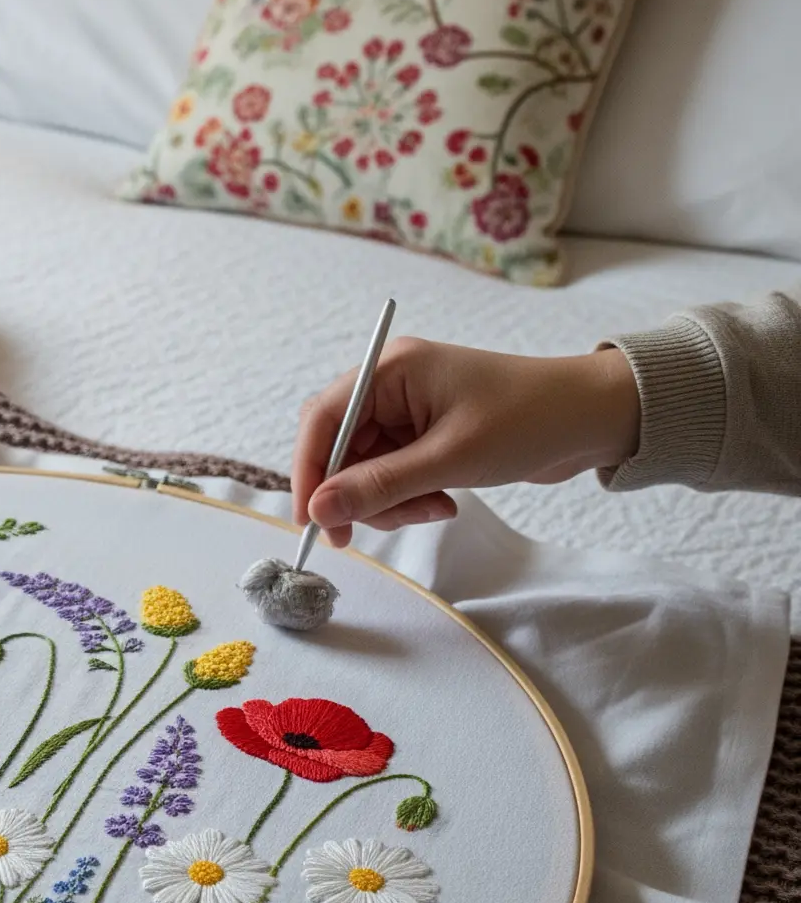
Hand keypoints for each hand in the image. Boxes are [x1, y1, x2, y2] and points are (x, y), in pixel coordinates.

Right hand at [291, 336, 643, 547]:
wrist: (594, 419)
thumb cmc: (528, 420)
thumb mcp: (450, 458)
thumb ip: (380, 484)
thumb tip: (318, 509)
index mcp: (391, 369)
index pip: (322, 418)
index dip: (308, 469)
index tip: (310, 520)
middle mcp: (392, 385)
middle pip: (338, 447)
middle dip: (351, 492)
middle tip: (365, 533)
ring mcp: (408, 412)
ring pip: (364, 468)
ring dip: (387, 500)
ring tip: (436, 509)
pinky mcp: (426, 436)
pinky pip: (392, 474)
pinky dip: (408, 497)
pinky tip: (445, 502)